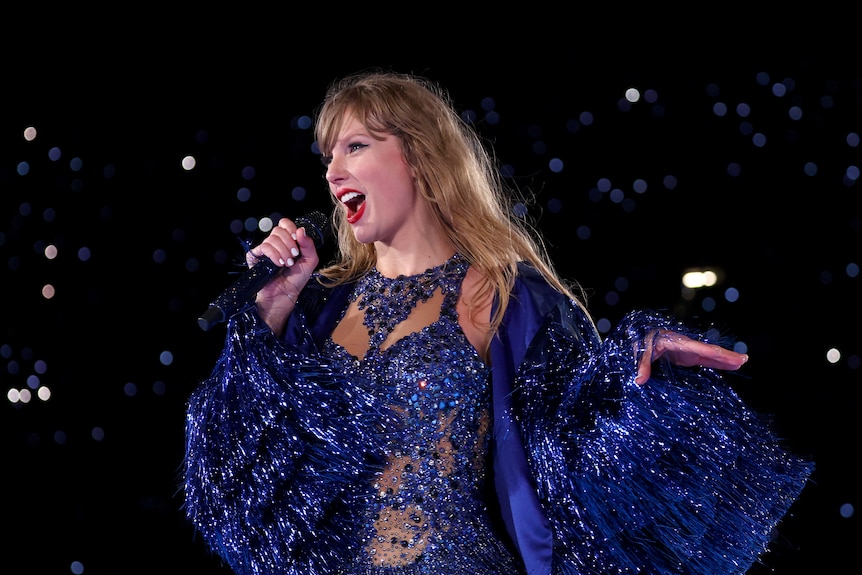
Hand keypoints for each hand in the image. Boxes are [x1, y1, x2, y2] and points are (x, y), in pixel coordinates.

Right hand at [246, 217, 319, 327]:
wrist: (285, 294)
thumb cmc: (296, 279)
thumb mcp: (310, 261)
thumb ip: (309, 245)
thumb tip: (301, 230)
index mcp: (287, 241)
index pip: (285, 224)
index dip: (290, 229)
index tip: (297, 240)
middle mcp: (275, 243)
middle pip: (278, 230)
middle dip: (289, 243)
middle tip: (294, 256)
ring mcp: (265, 249)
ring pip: (272, 239)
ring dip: (283, 251)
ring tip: (287, 264)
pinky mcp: (255, 256)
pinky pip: (264, 247)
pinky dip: (273, 254)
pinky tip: (278, 264)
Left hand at [634, 329, 748, 385]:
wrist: (639, 336)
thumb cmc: (640, 341)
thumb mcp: (640, 351)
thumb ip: (642, 364)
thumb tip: (639, 381)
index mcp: (676, 342)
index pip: (698, 348)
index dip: (715, 353)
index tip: (730, 356)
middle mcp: (685, 345)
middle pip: (709, 351)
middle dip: (726, 355)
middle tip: (744, 360)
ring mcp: (687, 351)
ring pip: (709, 356)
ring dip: (725, 359)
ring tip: (742, 362)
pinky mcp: (686, 357)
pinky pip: (704, 360)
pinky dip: (716, 363)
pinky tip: (727, 366)